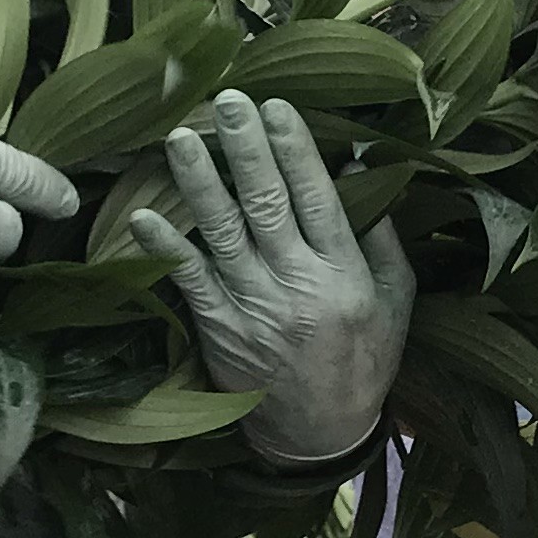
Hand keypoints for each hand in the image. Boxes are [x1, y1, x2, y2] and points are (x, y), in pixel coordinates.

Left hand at [128, 92, 413, 464]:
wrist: (320, 436)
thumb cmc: (363, 360)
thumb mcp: (395, 301)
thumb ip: (381, 238)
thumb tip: (360, 168)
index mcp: (343, 273)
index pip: (317, 196)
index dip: (294, 148)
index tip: (275, 106)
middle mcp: (297, 284)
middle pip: (267, 203)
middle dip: (245, 148)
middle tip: (226, 101)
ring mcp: (253, 306)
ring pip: (222, 232)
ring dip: (198, 183)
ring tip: (181, 138)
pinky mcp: (219, 329)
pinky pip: (188, 281)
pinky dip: (166, 247)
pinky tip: (142, 215)